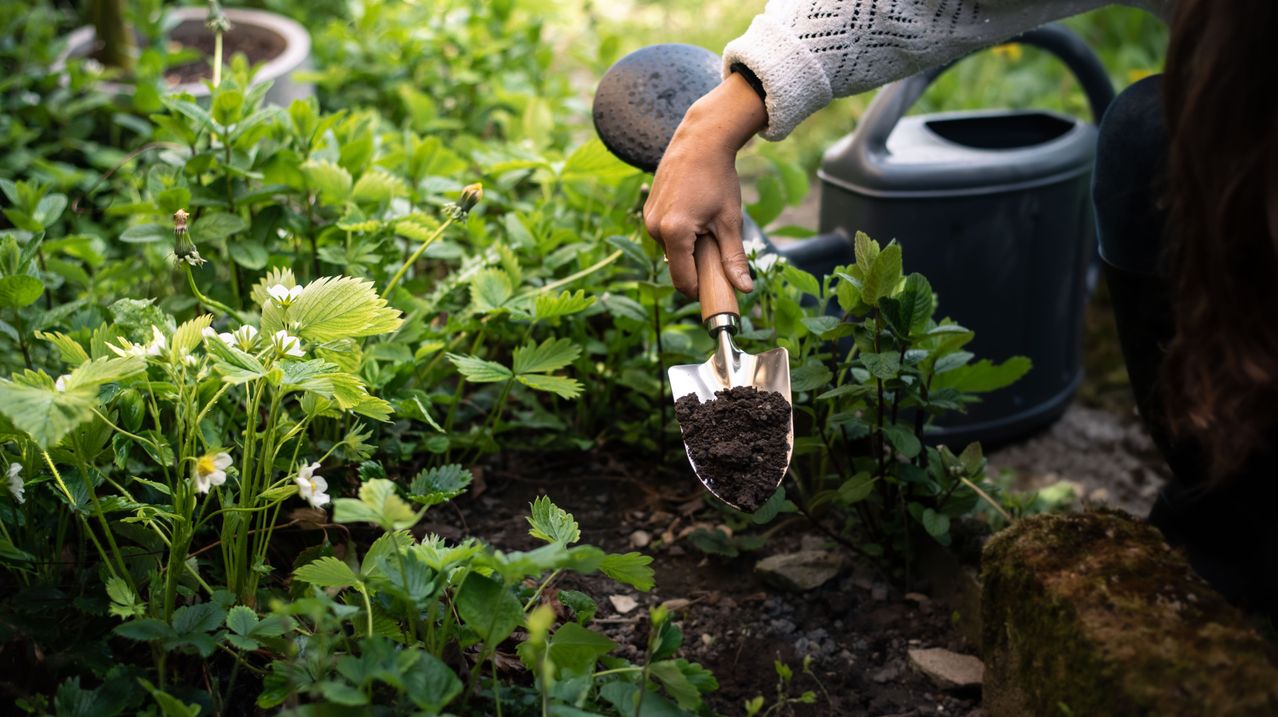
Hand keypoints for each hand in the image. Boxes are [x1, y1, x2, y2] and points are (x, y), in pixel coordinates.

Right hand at [643, 72, 766, 298]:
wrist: (699, 142)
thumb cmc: (717, 178)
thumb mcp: (730, 221)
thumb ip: (733, 258)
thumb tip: (744, 289)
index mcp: (675, 233)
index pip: (683, 280)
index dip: (700, 291)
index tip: (717, 290)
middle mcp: (654, 227)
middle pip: (676, 266)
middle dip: (697, 265)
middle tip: (718, 245)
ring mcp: (647, 218)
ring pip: (671, 250)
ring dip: (688, 248)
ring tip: (706, 222)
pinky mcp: (647, 210)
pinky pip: (664, 235)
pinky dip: (680, 234)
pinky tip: (695, 213)